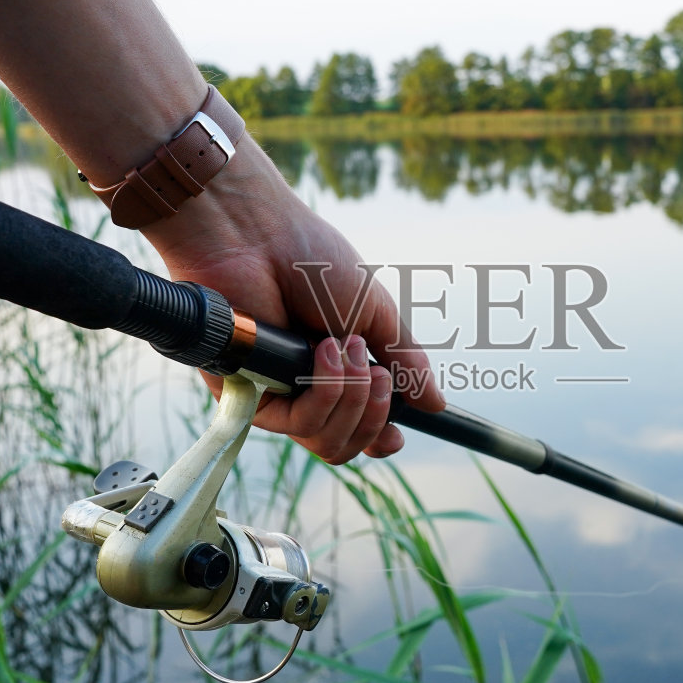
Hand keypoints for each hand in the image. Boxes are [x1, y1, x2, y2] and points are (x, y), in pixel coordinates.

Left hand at [142, 134, 444, 464]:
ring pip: (326, 443)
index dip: (379, 438)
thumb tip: (437, 404)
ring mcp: (274, 394)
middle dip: (374, 415)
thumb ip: (404, 360)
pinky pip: (297, 426)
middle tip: (377, 374)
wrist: (260, 237)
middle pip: (345, 446)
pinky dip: (323, 392)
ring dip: (352, 399)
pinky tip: (324, 352)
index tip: (396, 434)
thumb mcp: (374, 313)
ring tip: (346, 349)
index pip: (356, 429)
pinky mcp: (246, 394)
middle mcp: (302, 391)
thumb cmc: (313, 261)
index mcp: (335, 372)